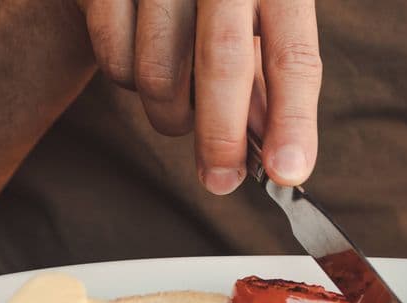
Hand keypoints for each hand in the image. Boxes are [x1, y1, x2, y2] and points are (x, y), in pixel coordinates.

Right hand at [72, 0, 321, 193]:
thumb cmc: (212, 1)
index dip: (292, 120)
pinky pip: (115, 60)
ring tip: (179, 103)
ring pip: (160, 73)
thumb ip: (265, 85)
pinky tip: (141, 61)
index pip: (292, 56)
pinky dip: (128, 82)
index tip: (286, 173)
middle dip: (222, 137)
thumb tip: (279, 156)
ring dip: (170, 114)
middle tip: (220, 180)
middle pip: (223, 63)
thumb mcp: (253, 26)